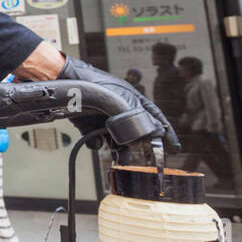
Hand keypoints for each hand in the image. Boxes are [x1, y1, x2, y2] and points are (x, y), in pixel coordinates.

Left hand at [57, 57, 179, 151]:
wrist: (67, 82)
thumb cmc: (97, 85)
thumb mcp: (124, 102)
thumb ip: (140, 118)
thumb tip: (157, 133)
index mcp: (133, 100)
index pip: (154, 117)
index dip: (165, 132)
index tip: (174, 148)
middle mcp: (119, 110)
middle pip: (135, 133)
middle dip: (140, 146)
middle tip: (146, 158)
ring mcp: (103, 118)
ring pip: (116, 140)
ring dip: (119, 151)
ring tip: (121, 159)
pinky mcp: (87, 124)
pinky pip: (95, 140)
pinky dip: (96, 144)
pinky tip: (96, 143)